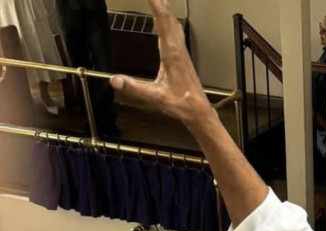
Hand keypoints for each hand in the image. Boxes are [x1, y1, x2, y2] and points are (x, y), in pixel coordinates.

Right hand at [110, 0, 211, 129]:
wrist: (199, 112)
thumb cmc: (181, 104)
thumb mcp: (156, 98)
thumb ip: (135, 88)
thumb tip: (114, 80)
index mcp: (172, 53)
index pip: (163, 21)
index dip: (155, 3)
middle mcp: (178, 49)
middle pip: (169, 17)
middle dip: (160, 1)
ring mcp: (182, 52)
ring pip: (174, 23)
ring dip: (165, 8)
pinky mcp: (182, 57)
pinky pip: (175, 31)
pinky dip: (168, 20)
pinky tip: (165, 20)